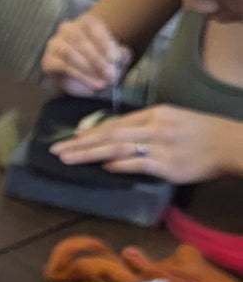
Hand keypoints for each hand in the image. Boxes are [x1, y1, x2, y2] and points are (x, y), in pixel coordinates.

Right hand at [41, 13, 131, 96]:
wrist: (88, 82)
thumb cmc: (103, 65)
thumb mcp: (118, 58)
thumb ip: (121, 54)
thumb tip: (120, 54)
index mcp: (85, 22)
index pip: (92, 26)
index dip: (104, 42)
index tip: (115, 59)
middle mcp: (67, 29)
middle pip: (80, 40)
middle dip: (97, 59)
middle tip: (110, 75)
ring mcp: (55, 44)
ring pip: (69, 52)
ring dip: (88, 68)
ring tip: (102, 82)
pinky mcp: (48, 61)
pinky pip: (62, 66)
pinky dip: (79, 75)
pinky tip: (91, 83)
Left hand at [49, 102, 242, 184]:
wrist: (229, 143)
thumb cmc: (201, 133)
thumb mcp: (173, 119)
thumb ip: (147, 126)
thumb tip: (120, 138)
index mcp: (154, 114)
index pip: (116, 123)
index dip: (91, 132)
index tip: (71, 138)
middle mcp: (153, 126)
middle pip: (109, 134)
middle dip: (80, 143)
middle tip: (57, 151)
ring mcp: (159, 145)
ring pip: (116, 148)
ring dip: (89, 154)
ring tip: (68, 160)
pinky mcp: (166, 164)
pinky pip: (136, 163)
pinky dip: (117, 165)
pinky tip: (101, 167)